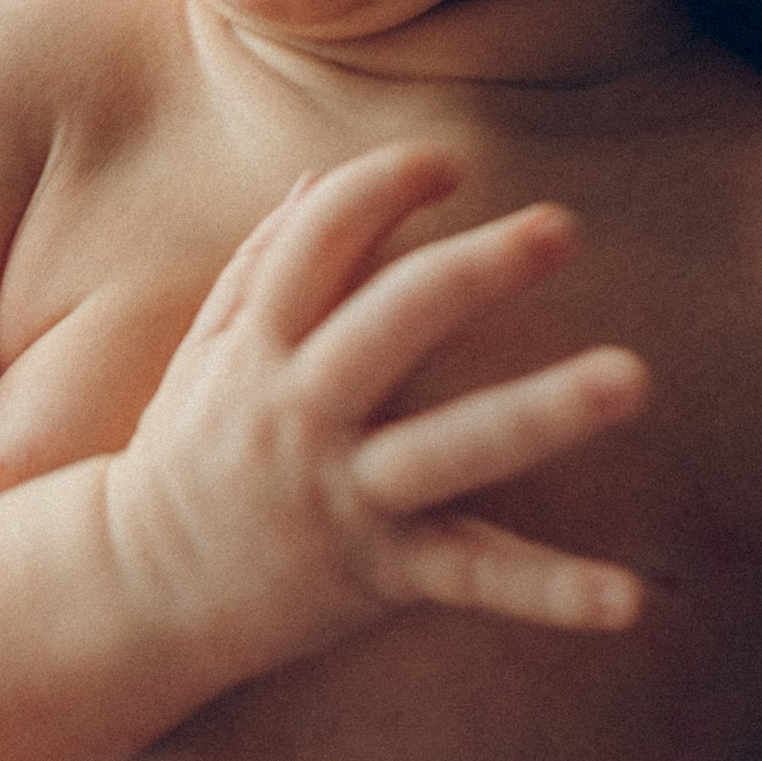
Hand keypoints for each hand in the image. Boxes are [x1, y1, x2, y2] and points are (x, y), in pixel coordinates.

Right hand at [109, 145, 648, 677]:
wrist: (129, 597)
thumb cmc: (184, 454)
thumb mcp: (204, 350)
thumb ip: (263, 263)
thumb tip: (322, 175)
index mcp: (259, 345)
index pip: (319, 239)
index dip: (381, 188)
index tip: (447, 162)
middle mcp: (301, 411)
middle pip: (394, 323)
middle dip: (475, 270)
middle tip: (559, 227)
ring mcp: (344, 495)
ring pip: (450, 446)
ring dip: (542, 410)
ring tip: (630, 375)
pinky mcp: (380, 574)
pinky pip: (475, 578)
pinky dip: (553, 590)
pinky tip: (632, 598)